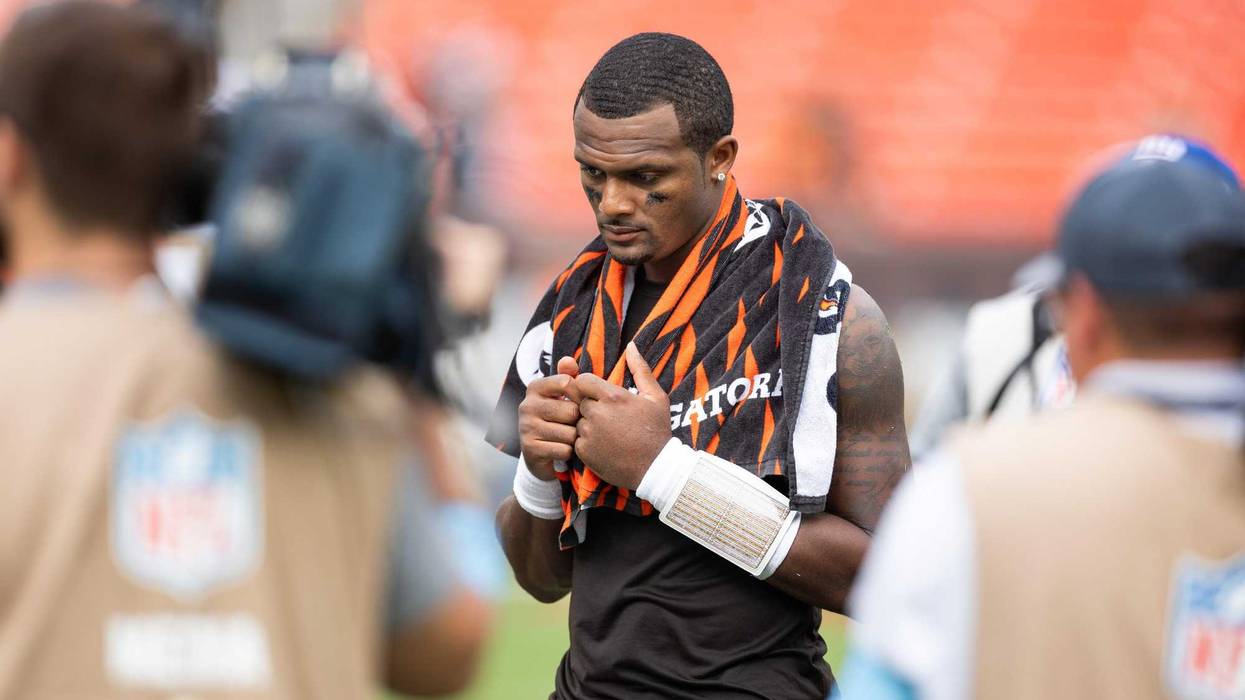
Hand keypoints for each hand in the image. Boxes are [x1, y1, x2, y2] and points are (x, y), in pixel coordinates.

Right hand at [517, 356, 580, 480]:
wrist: (540, 454)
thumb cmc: (557, 419)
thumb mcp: (561, 396)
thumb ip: (567, 376)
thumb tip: (568, 360)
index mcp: (535, 387)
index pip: (567, 382)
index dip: (581, 395)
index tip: (580, 403)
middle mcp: (526, 405)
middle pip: (571, 410)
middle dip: (578, 421)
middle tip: (572, 425)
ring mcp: (526, 428)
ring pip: (569, 433)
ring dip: (574, 439)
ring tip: (567, 438)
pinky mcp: (529, 449)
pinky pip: (564, 450)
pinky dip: (568, 452)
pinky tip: (561, 450)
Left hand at [572, 342, 670, 490]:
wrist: (655, 468)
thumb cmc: (657, 430)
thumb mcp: (655, 397)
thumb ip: (641, 369)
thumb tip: (631, 345)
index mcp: (612, 396)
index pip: (583, 381)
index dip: (589, 387)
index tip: (601, 395)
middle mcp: (597, 413)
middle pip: (579, 401)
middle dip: (590, 406)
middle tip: (608, 417)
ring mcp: (588, 433)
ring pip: (577, 420)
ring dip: (587, 424)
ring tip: (608, 433)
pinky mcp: (584, 451)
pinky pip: (577, 439)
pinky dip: (587, 442)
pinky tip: (605, 445)